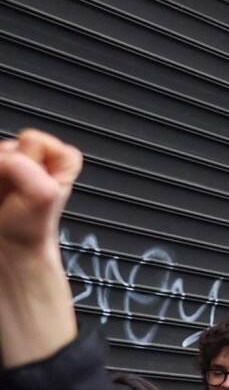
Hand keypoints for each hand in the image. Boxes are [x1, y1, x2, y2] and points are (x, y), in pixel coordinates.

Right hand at [0, 130, 80, 257]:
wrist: (10, 250)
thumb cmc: (30, 226)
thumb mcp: (42, 193)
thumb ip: (23, 166)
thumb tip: (0, 159)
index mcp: (60, 158)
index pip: (33, 139)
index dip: (29, 161)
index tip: (32, 185)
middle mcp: (35, 158)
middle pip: (7, 145)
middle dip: (6, 168)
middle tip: (14, 192)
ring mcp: (11, 165)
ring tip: (3, 194)